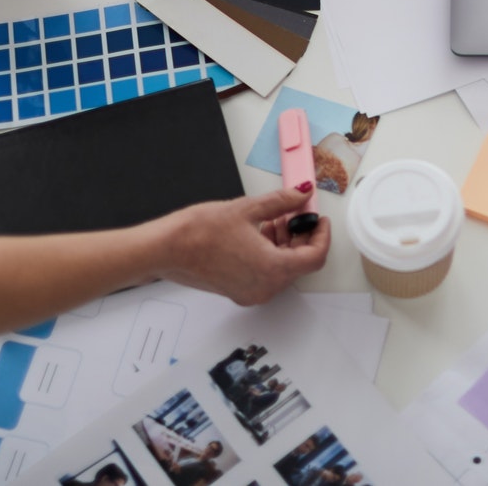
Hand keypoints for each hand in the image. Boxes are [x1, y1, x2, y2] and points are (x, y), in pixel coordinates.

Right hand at [155, 186, 329, 304]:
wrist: (165, 249)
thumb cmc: (200, 232)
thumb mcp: (247, 209)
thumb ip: (282, 202)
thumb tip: (301, 195)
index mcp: (273, 269)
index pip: (315, 257)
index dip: (322, 235)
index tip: (319, 219)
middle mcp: (265, 287)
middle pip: (299, 264)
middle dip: (301, 236)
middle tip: (294, 213)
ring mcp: (251, 292)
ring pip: (282, 269)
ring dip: (284, 244)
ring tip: (272, 219)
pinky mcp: (238, 291)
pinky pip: (265, 274)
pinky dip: (269, 254)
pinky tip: (257, 232)